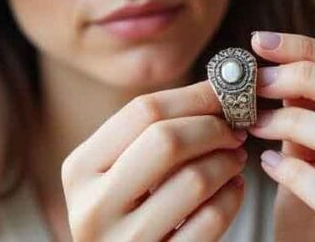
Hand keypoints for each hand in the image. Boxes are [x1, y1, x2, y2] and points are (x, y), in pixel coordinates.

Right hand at [62, 81, 247, 240]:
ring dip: (227, 161)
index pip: (141, 111)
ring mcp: (126, 241)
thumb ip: (150, 134)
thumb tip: (216, 88)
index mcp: (79, 169)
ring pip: (194, 179)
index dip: (192, 96)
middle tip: (235, 129)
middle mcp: (94, 205)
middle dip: (211, 127)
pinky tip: (233, 189)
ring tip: (235, 158)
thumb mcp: (117, 174)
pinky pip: (210, 219)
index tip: (223, 92)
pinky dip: (232, 197)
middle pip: (165, 139)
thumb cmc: (127, 214)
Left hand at [249, 31, 314, 241]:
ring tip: (254, 124)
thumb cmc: (309, 211)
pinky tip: (270, 166)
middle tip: (256, 83)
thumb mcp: (304, 150)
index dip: (310, 48)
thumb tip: (277, 59)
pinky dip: (296, 175)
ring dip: (295, 123)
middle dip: (305, 78)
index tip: (259, 42)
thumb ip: (301, 108)